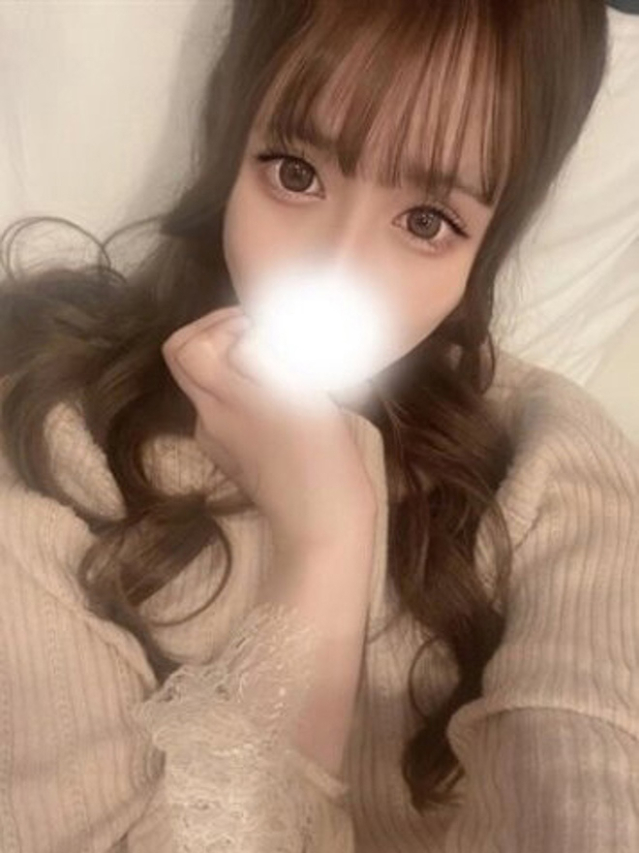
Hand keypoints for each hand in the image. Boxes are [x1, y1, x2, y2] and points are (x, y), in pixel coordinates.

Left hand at [162, 306, 377, 547]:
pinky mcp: (228, 454)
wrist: (319, 524)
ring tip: (272, 363)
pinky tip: (276, 400)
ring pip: (202, 381)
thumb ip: (269, 358)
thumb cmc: (323, 459)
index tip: (259, 328)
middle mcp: (209, 417)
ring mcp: (214, 438)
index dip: (223, 325)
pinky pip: (220, 406)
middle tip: (253, 331)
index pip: (191, 346)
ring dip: (228, 361)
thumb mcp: (305, 396)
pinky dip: (239, 390)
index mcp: (227, 401)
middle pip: (181, 358)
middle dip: (213, 333)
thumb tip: (249, 335)